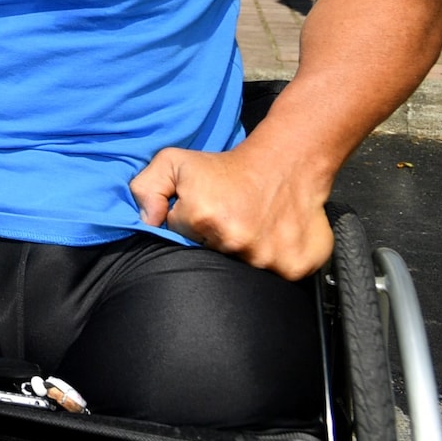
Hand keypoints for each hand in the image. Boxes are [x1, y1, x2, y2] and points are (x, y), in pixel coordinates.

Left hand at [130, 141, 332, 279]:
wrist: (285, 164)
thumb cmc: (226, 166)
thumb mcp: (173, 162)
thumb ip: (147, 188)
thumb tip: (146, 221)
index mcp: (201, 217)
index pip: (178, 238)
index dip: (187, 225)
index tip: (202, 213)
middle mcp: (234, 241)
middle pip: (209, 258)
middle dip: (212, 242)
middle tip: (227, 220)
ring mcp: (267, 258)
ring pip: (243, 270)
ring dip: (243, 254)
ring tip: (249, 228)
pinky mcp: (295, 267)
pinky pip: (278, 278)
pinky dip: (274, 263)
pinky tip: (271, 239)